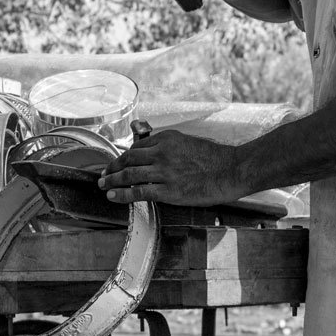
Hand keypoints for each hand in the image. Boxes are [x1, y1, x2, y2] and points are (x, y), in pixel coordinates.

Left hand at [97, 128, 243, 205]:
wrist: (231, 170)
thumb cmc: (215, 158)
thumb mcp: (188, 142)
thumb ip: (169, 147)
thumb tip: (153, 155)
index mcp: (166, 139)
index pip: (137, 146)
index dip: (124, 156)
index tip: (118, 162)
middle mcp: (161, 152)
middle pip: (128, 159)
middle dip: (112, 167)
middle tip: (104, 173)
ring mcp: (164, 172)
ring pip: (128, 174)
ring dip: (112, 180)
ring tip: (103, 185)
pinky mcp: (168, 190)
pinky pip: (138, 192)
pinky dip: (121, 194)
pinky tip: (112, 196)